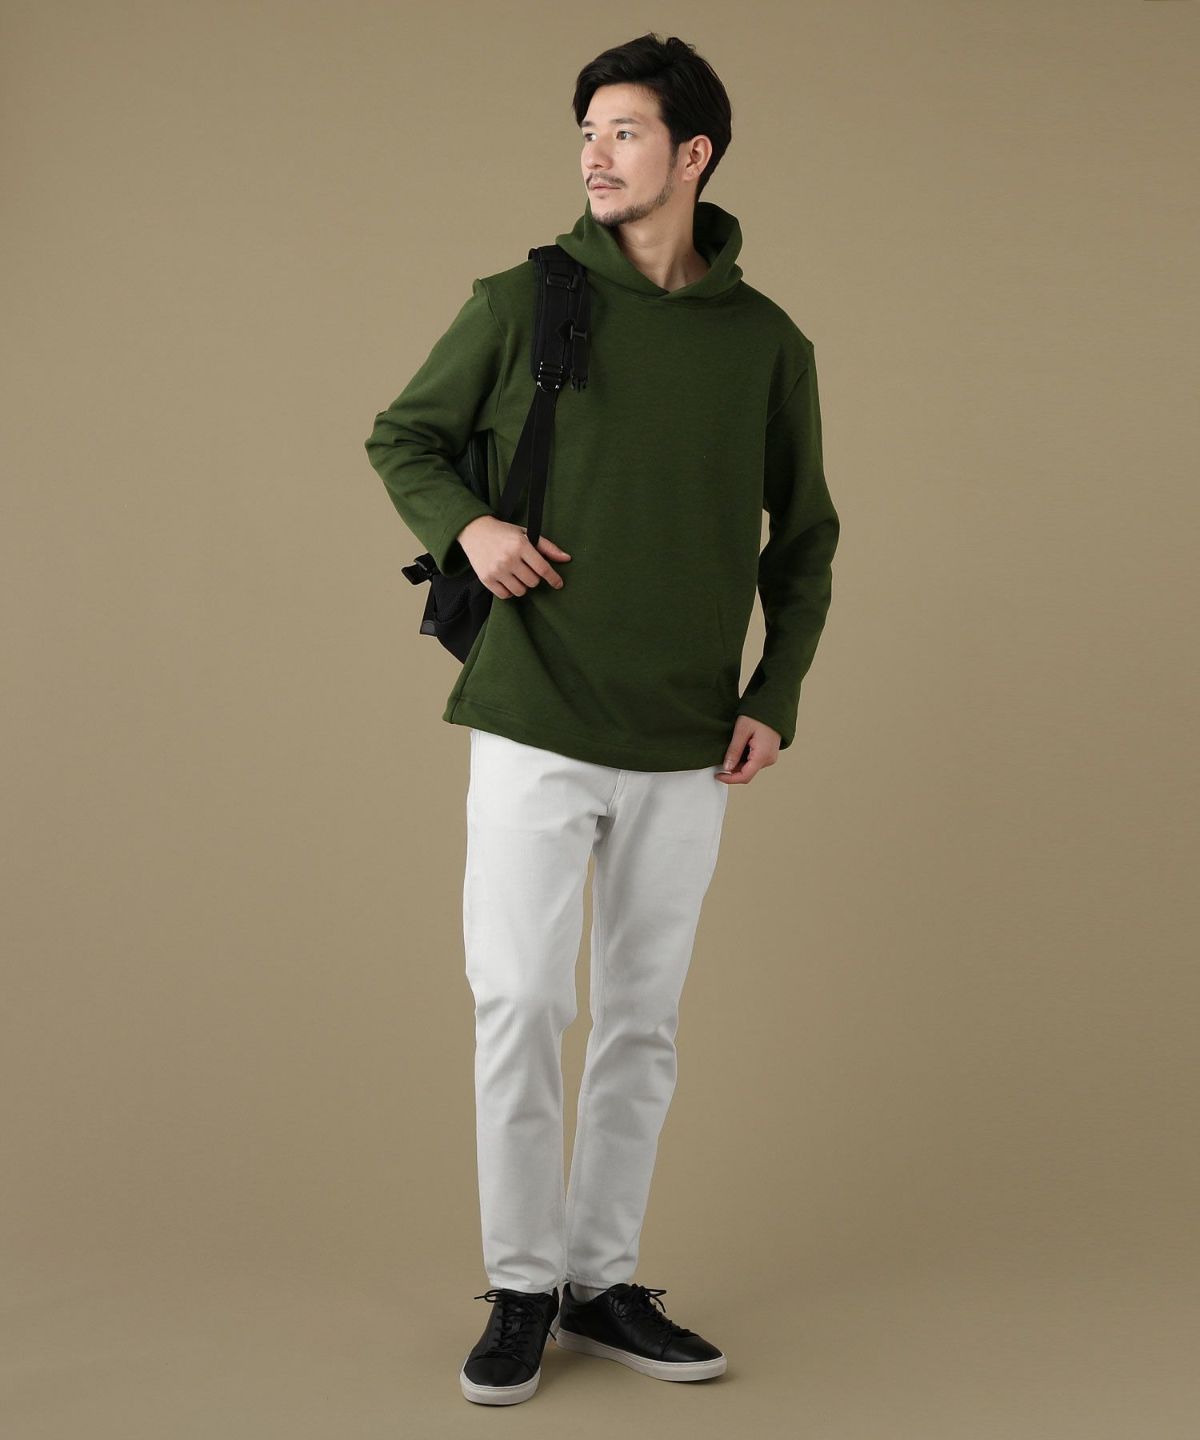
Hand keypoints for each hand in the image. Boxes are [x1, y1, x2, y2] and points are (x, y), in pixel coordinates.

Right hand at [457, 517, 571, 598]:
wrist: (475, 531)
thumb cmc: (504, 533)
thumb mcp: (526, 534)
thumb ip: (547, 547)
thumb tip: (567, 559)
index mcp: (520, 545)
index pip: (542, 568)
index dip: (553, 578)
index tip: (559, 584)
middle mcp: (508, 558)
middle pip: (533, 582)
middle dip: (534, 578)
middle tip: (527, 570)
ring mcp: (496, 570)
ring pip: (520, 591)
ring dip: (522, 586)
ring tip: (517, 575)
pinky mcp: (486, 579)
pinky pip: (505, 595)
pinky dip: (509, 591)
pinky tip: (507, 580)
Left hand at [717, 715, 780, 783]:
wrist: (773, 705)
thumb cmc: (758, 715)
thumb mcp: (741, 731)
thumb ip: (734, 751)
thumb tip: (727, 768)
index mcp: (762, 756)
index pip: (744, 776)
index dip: (729, 779)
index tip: (718, 775)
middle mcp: (768, 759)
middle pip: (747, 773)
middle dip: (732, 770)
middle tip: (721, 758)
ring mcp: (770, 757)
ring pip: (750, 768)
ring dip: (738, 763)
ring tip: (731, 748)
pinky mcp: (769, 753)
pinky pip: (755, 761)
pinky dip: (744, 758)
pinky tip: (739, 747)